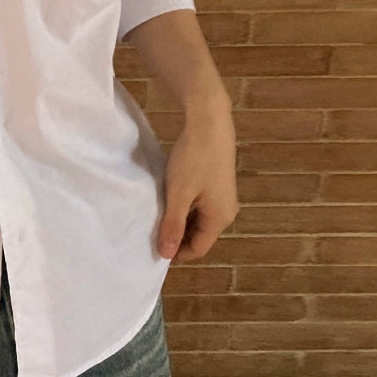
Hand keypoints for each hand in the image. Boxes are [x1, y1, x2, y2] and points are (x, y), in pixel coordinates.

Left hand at [157, 105, 238, 261]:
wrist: (209, 122)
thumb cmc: (194, 160)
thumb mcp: (178, 195)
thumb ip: (172, 226)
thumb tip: (166, 255)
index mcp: (220, 219)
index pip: (198, 249)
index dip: (176, 253)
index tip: (152, 250)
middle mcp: (226, 211)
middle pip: (199, 235)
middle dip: (176, 237)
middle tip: (150, 233)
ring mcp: (223, 197)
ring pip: (198, 220)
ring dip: (179, 221)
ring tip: (156, 216)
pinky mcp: (217, 183)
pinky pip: (199, 205)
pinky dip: (184, 208)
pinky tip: (168, 199)